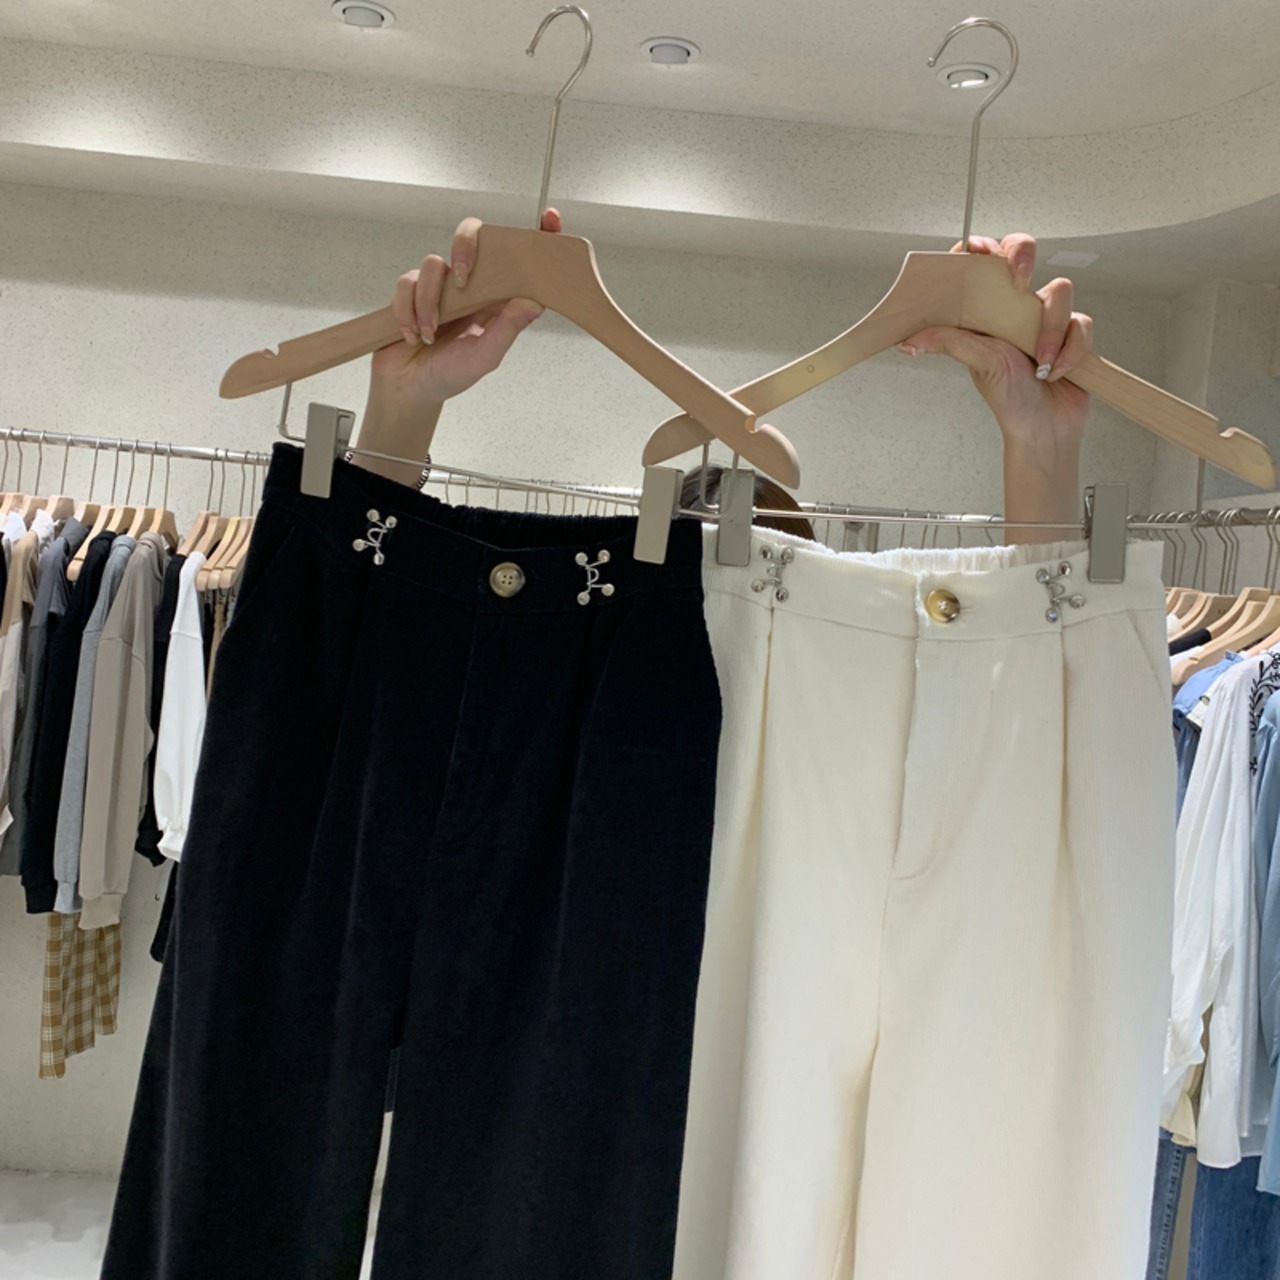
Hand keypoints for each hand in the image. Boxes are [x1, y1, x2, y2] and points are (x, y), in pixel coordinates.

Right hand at [357, 210, 559, 483]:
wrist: (410, 389)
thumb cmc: (451, 375)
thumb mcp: (485, 357)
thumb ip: (507, 329)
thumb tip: (533, 302)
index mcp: (497, 299)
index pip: (519, 261)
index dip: (535, 237)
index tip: (548, 219)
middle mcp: (472, 287)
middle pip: (472, 238)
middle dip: (466, 246)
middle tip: (463, 278)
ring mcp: (441, 286)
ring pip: (434, 264)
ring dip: (428, 302)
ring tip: (429, 335)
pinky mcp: (412, 291)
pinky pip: (407, 283)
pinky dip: (407, 311)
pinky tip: (412, 335)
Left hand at [895, 234, 1091, 542]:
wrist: (1044, 429)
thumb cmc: (1008, 398)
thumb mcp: (976, 363)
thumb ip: (947, 341)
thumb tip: (907, 340)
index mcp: (985, 310)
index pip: (980, 264)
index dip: (979, 248)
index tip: (979, 251)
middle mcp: (1014, 307)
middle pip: (1021, 253)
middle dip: (1022, 254)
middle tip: (1019, 278)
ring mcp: (1045, 317)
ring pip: (1059, 291)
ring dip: (1050, 328)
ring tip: (1039, 362)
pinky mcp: (1073, 331)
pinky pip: (1081, 322)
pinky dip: (1071, 348)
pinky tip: (1057, 371)